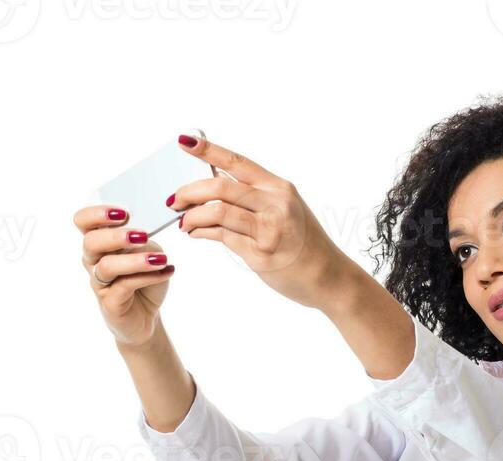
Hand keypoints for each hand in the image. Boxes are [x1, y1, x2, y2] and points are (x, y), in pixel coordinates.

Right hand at [74, 204, 174, 346]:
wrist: (147, 316)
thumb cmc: (143, 278)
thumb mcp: (148, 251)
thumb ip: (143, 239)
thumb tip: (145, 229)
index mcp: (99, 241)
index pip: (83, 221)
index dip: (97, 214)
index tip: (123, 212)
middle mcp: (93, 261)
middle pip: (90, 242)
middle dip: (115, 236)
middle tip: (142, 235)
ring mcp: (99, 283)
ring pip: (107, 266)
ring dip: (135, 260)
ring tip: (160, 258)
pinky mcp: (110, 302)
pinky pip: (125, 286)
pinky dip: (148, 277)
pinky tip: (166, 271)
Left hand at [168, 135, 348, 309]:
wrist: (328, 277)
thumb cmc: (304, 243)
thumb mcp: (286, 209)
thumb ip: (254, 197)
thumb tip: (212, 184)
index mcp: (279, 187)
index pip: (237, 161)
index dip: (208, 150)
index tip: (184, 142)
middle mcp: (275, 204)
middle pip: (221, 187)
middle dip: (190, 192)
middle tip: (174, 199)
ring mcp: (268, 230)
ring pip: (217, 213)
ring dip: (192, 217)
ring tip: (184, 222)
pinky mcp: (261, 255)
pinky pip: (222, 238)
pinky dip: (202, 233)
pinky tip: (196, 233)